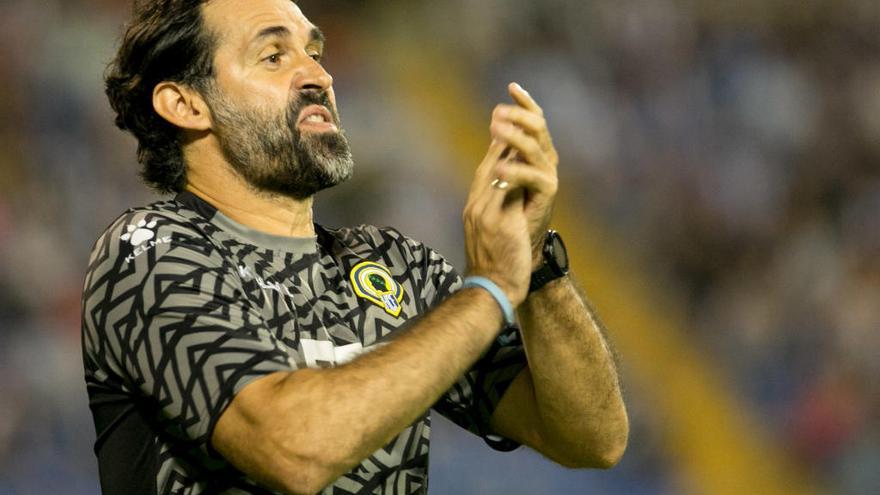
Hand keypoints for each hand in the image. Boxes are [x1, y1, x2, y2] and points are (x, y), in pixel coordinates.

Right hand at [463, 139, 532, 306]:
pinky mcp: (497, 220)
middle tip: (516, 112)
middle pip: (490, 162)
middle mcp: (476, 205)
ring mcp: (484, 211)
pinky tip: (533, 155)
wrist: (491, 290)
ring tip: (528, 126)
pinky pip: (509, 186)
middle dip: (504, 136)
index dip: (499, 146)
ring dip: (513, 145)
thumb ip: (500, 208)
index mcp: (475, 207)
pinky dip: (520, 168)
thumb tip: (513, 189)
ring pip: (498, 169)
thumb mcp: (496, 232)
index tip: (511, 127)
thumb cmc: (496, 267)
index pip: (486, 169)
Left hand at [489, 83, 558, 268]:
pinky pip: (535, 177)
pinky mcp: (546, 199)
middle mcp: (542, 165)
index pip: (530, 124)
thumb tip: (495, 133)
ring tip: (496, 129)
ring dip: (515, 137)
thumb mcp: (494, 188)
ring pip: (536, 149)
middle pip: (538, 130)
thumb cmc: (499, 229)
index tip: (511, 86)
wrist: (506, 265)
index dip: (524, 104)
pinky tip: (499, 168)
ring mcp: (545, 181)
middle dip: (520, 116)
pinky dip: (516, 171)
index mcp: (529, 159)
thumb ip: (499, 161)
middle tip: (500, 111)